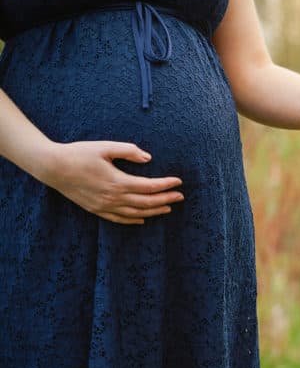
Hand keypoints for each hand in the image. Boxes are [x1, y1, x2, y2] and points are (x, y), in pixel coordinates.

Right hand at [37, 141, 184, 224]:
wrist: (52, 167)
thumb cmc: (79, 153)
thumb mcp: (105, 147)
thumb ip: (129, 151)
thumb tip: (148, 158)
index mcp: (118, 182)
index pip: (149, 187)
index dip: (166, 185)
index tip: (179, 182)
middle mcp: (113, 198)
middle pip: (146, 203)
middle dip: (166, 200)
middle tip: (180, 197)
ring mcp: (104, 206)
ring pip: (135, 214)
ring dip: (153, 211)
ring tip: (167, 208)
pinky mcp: (95, 209)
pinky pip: (118, 219)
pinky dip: (133, 220)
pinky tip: (142, 219)